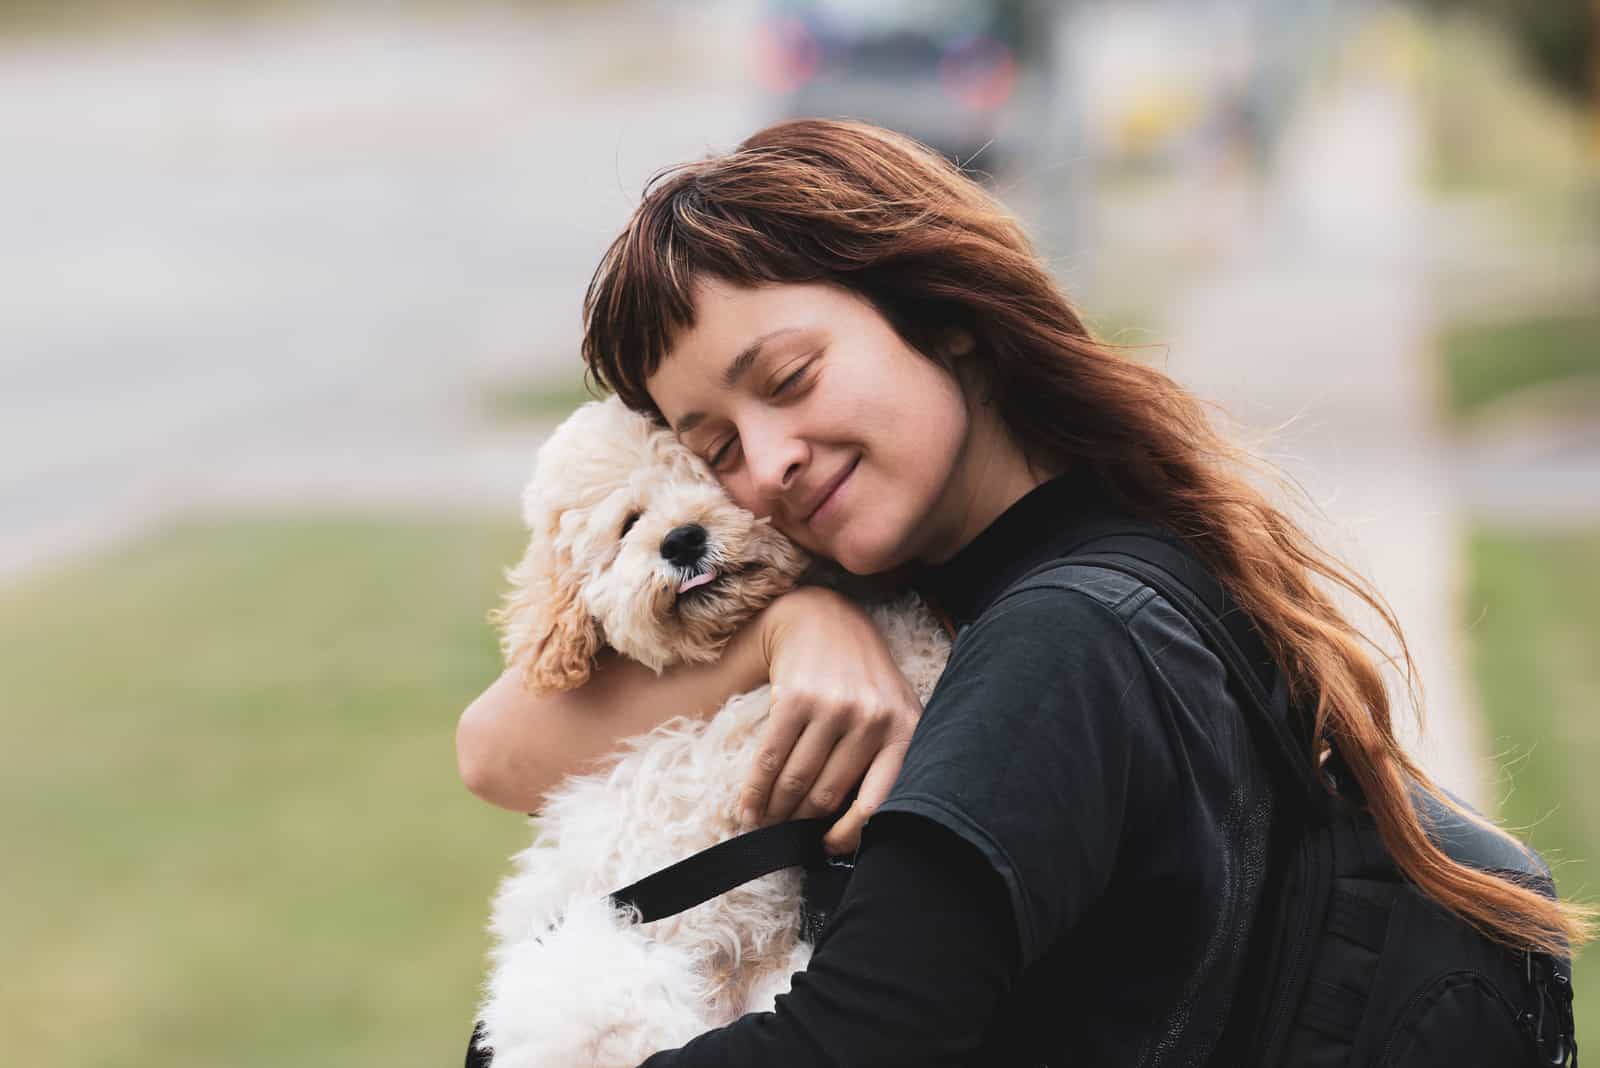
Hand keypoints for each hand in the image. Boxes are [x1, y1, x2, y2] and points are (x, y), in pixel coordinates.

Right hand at [741, 586, 922, 854]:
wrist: (823, 619)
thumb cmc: (861, 677)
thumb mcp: (892, 712)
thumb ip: (888, 760)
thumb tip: (855, 829)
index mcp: (905, 730)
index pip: (879, 804)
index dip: (848, 837)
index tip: (826, 848)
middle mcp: (873, 720)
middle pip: (828, 795)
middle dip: (801, 823)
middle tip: (785, 838)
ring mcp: (835, 708)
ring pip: (797, 782)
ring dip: (775, 812)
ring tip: (764, 825)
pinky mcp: (797, 699)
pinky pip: (771, 759)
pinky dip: (755, 791)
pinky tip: (748, 808)